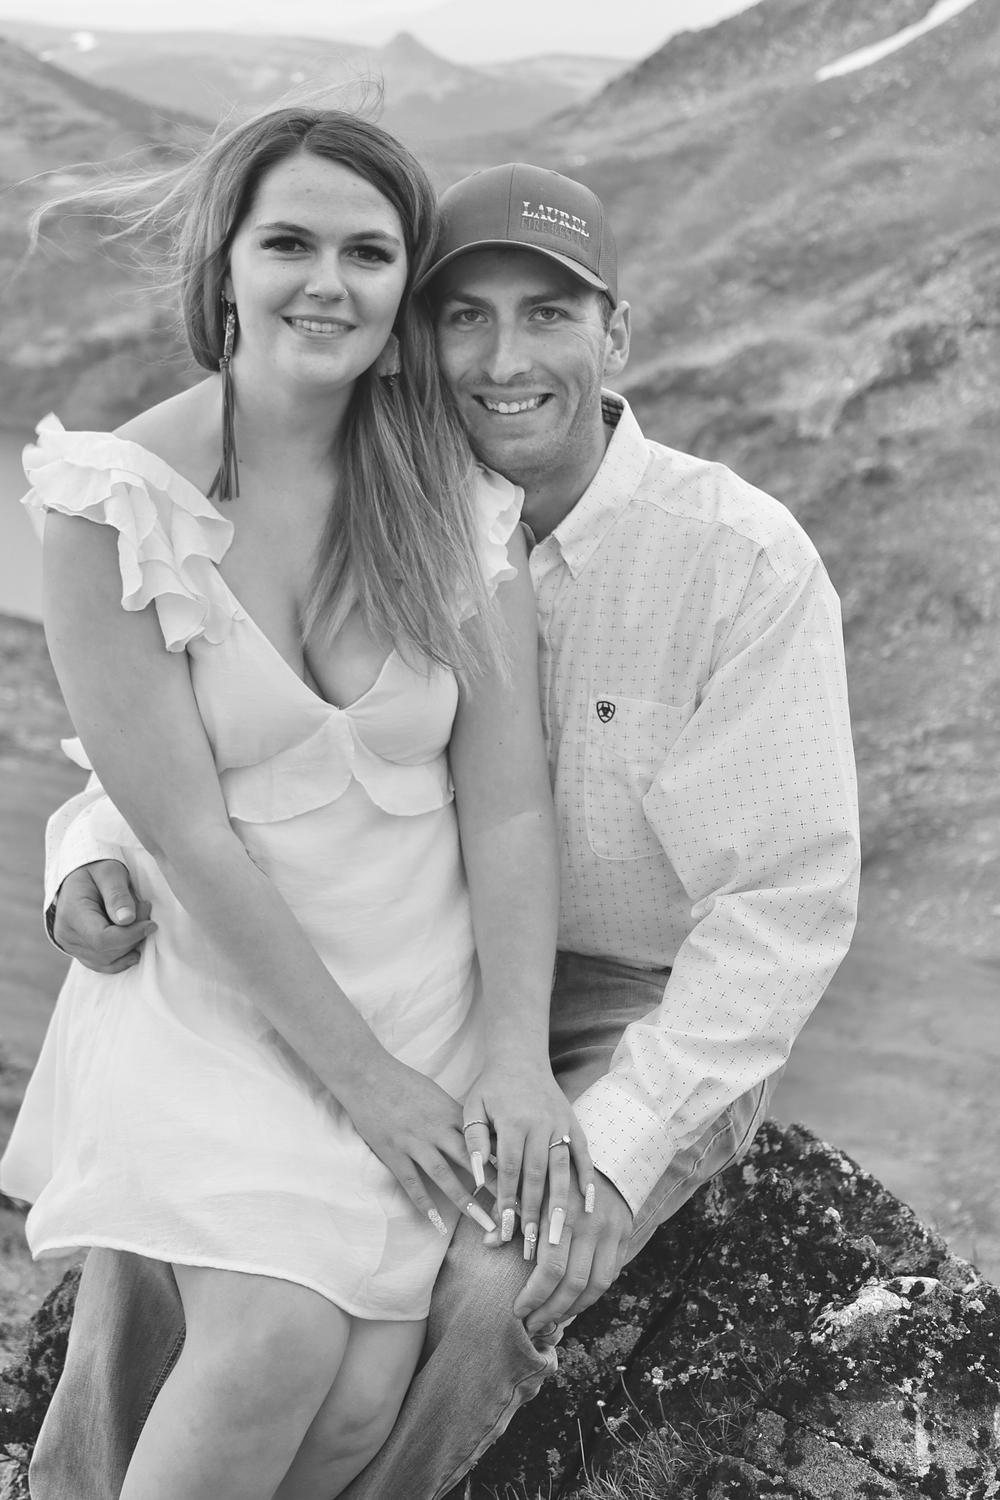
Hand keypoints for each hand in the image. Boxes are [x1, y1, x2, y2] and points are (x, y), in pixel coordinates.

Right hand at [52, 861, 156, 973]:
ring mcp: (70, 945)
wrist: (80, 876)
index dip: (131, 935)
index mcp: (72, 913)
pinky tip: (135, 947)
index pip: (102, 938)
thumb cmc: (97, 870)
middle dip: (134, 936)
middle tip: (145, 910)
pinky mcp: (78, 951)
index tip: (151, 923)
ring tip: (137, 919)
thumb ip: (118, 895)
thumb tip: (127, 920)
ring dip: (130, 945)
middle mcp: (66, 934)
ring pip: (107, 960)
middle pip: (107, 951)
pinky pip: (102, 965)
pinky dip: (122, 958)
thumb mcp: (110, 873)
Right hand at [343, 1056, 498, 1239]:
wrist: (368, 1075)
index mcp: (451, 1114)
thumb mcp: (437, 1095)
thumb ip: (457, 1118)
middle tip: (513, 1209)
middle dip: (494, 1186)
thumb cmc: (404, 1082)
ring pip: (444, 1175)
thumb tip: (481, 1137)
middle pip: (471, 1161)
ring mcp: (414, 1142)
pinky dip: (423, 1202)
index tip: (524, 1181)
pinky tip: (435, 1222)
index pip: (484, 1141)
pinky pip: (410, 1181)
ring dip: (465, 1201)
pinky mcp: (393, 1152)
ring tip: (482, 1223)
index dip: (504, 1161)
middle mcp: (437, 1129)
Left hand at [463, 1059, 591, 1252]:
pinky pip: (583, 1155)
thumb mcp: (473, 1107)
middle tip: (532, 1243)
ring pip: (562, 1170)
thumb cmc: (491, 1087)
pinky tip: (589, 1205)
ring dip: (561, 1204)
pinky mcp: (574, 1124)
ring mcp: (560, 1124)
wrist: (520, 1056)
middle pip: (537, 1175)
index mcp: (513, 1121)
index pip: (509, 1169)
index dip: (507, 1200)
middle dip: (534, 1212)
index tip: (503, 1229)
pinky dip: (587, 1180)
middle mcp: (540, 1124)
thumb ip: (473, 1140)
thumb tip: (476, 1176)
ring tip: (559, 1234)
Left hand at [513, 1169, 633, 1335]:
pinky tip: (572, 1301)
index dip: (533, 1296)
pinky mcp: (625, 1235)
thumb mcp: (531, 1184)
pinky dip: (591, 1295)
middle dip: (550, 1311)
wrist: (604, 1153)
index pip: (550, 1268)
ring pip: (596, 1287)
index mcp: (564, 1211)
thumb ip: (510, 1212)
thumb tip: (488, 1244)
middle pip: (573, 1284)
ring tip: (551, 1319)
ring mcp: (612, 1231)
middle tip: (531, 1325)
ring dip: (572, 1310)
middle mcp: (592, 1224)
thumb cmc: (556, 1171)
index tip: (517, 1311)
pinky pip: (610, 1276)